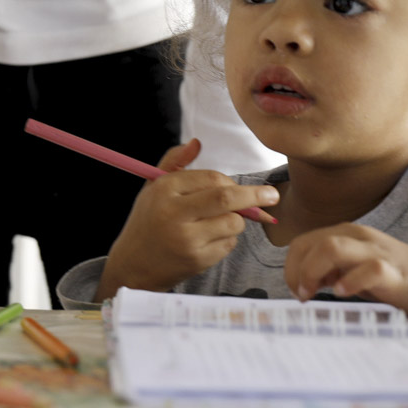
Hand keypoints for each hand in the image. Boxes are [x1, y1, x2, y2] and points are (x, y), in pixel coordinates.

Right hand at [97, 139, 279, 299]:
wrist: (135, 265)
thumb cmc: (148, 219)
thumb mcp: (153, 186)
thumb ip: (175, 161)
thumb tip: (197, 143)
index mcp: (164, 190)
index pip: (212, 178)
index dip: (232, 182)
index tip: (244, 186)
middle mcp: (174, 214)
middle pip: (227, 199)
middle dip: (255, 196)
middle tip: (273, 195)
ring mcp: (187, 240)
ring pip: (233, 223)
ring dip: (236, 220)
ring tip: (215, 223)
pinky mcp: (198, 261)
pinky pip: (229, 244)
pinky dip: (227, 239)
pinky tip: (208, 240)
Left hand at [283, 223, 407, 316]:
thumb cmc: (393, 276)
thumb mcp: (354, 267)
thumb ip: (329, 268)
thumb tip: (302, 280)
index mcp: (346, 235)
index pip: (302, 242)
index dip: (291, 266)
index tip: (296, 290)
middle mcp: (358, 237)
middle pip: (312, 243)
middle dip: (297, 270)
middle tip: (302, 295)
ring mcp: (376, 252)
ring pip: (332, 247)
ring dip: (314, 271)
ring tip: (314, 293)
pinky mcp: (394, 272)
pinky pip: (369, 269)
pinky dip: (350, 281)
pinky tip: (343, 293)